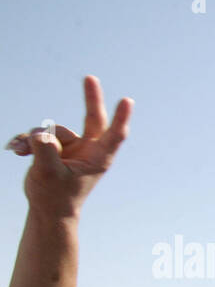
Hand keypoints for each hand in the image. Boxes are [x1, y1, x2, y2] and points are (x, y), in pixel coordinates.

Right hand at [7, 76, 130, 217]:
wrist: (47, 209)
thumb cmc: (55, 197)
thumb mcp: (49, 173)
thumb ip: (46, 150)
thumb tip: (41, 132)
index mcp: (97, 159)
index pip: (113, 135)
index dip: (120, 118)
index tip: (127, 100)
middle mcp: (88, 149)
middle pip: (92, 118)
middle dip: (91, 98)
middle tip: (90, 78)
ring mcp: (72, 146)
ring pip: (53, 129)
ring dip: (35, 138)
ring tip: (23, 152)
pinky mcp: (57, 146)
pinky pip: (40, 135)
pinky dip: (27, 141)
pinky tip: (16, 149)